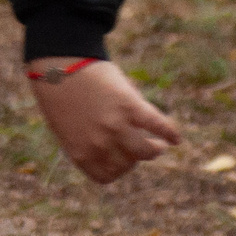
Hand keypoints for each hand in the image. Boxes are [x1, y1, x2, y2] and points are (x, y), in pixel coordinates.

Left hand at [25, 59, 180, 183]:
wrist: (58, 60)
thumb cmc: (58, 91)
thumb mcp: (66, 125)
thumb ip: (85, 141)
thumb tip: (110, 149)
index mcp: (81, 152)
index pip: (107, 176)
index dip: (117, 169)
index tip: (122, 160)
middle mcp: (100, 144)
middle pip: (128, 163)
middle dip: (134, 158)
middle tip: (141, 148)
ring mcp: (116, 126)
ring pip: (145, 151)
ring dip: (154, 150)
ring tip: (159, 146)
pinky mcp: (130, 106)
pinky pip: (156, 125)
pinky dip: (169, 132)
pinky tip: (176, 138)